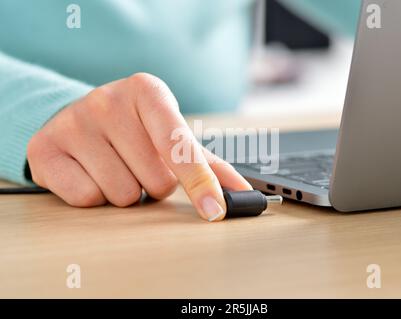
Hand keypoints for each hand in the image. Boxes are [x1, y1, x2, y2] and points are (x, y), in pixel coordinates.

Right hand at [27, 73, 251, 220]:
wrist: (78, 118)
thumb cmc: (134, 129)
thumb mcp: (170, 134)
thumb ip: (208, 163)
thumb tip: (243, 191)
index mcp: (147, 90)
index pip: (178, 145)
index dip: (199, 181)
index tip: (215, 211)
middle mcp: (108, 99)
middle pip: (155, 180)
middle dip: (154, 184)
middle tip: (141, 164)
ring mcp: (73, 122)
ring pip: (122, 194)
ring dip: (127, 191)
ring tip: (117, 167)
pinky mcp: (45, 148)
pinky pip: (87, 198)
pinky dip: (94, 196)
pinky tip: (90, 173)